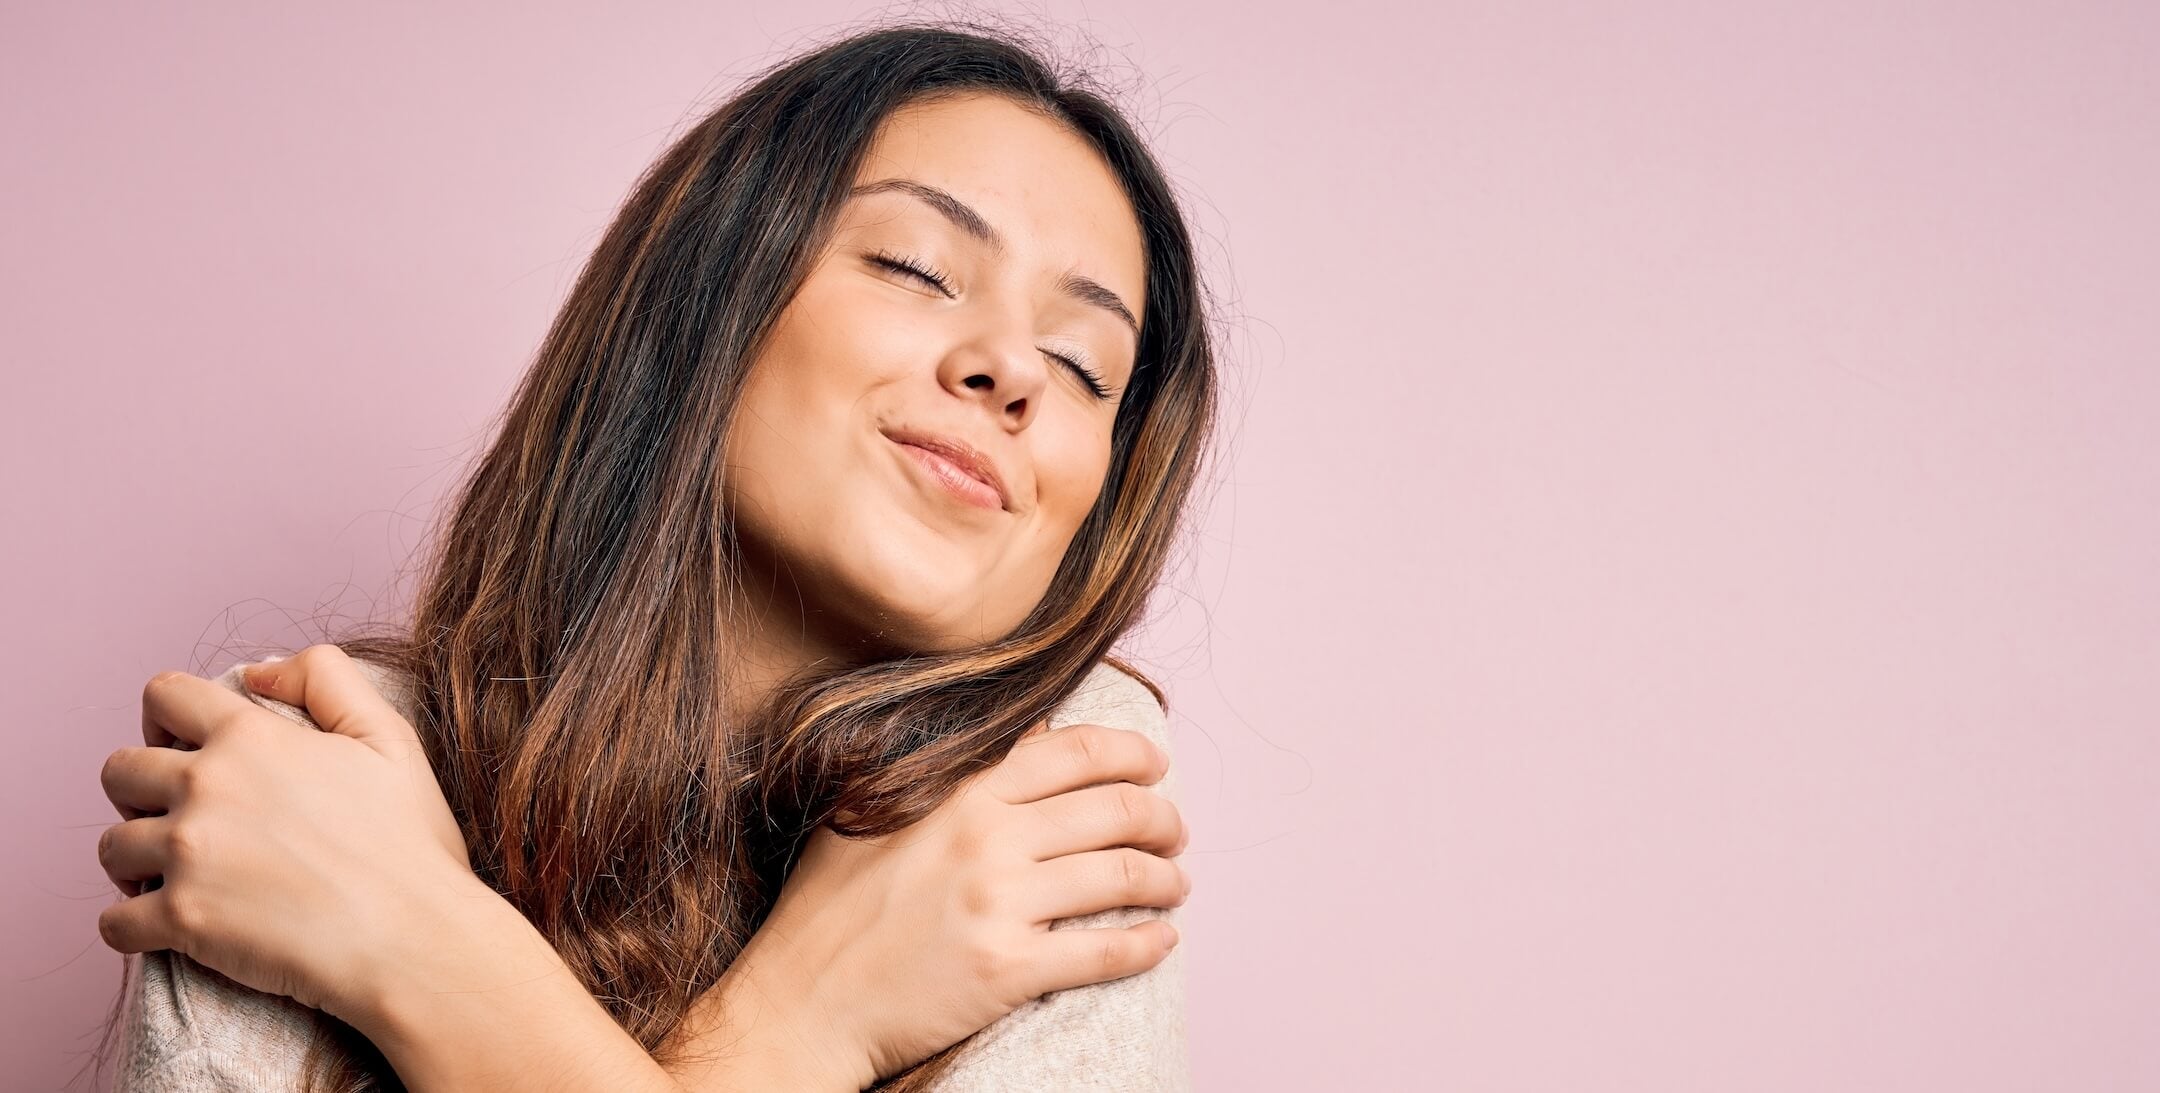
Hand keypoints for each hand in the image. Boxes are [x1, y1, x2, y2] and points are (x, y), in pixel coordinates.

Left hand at [95, 645, 476, 1021]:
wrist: (413, 937)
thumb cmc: (409, 845)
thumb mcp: (390, 737)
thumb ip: (327, 678)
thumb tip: (259, 674)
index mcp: (252, 737)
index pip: (164, 696)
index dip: (166, 718)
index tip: (183, 747)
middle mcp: (206, 787)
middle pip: (119, 770)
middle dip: (140, 790)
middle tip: (179, 816)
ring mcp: (187, 855)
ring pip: (111, 847)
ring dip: (135, 861)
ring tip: (173, 876)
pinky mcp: (179, 920)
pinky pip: (112, 922)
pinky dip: (132, 926)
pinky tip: (167, 927)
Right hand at [702, 717, 1190, 1085]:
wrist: (801, 1001)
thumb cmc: (828, 907)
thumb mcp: (872, 810)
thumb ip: (947, 769)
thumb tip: (1026, 732)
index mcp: (960, 791)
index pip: (1074, 751)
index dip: (1130, 753)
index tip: (1154, 763)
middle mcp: (987, 838)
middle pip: (1113, 810)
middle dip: (1161, 818)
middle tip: (1175, 830)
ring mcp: (1000, 904)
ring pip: (1120, 876)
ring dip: (1164, 879)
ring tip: (1174, 883)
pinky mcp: (1009, 969)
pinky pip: (1105, 951)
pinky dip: (1147, 944)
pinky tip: (1162, 941)